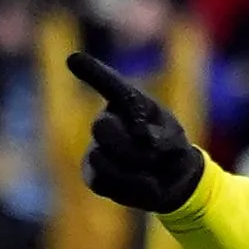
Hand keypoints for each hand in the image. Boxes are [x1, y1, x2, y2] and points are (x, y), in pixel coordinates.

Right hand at [67, 52, 205, 213]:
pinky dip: (131, 188)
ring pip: (100, 159)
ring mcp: (96, 148)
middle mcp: (106, 122)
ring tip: (154, 174)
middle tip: (152, 156)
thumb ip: (163, 137)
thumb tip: (142, 140)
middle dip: (127, 146)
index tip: (74, 60)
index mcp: (128, 104)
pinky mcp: (94, 176)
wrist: (171, 182)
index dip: (93, 73)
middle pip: (101, 128)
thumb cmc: (171, 150)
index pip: (111, 86)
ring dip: (133, 171)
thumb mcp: (175, 139)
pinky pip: (104, 182)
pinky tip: (147, 187)